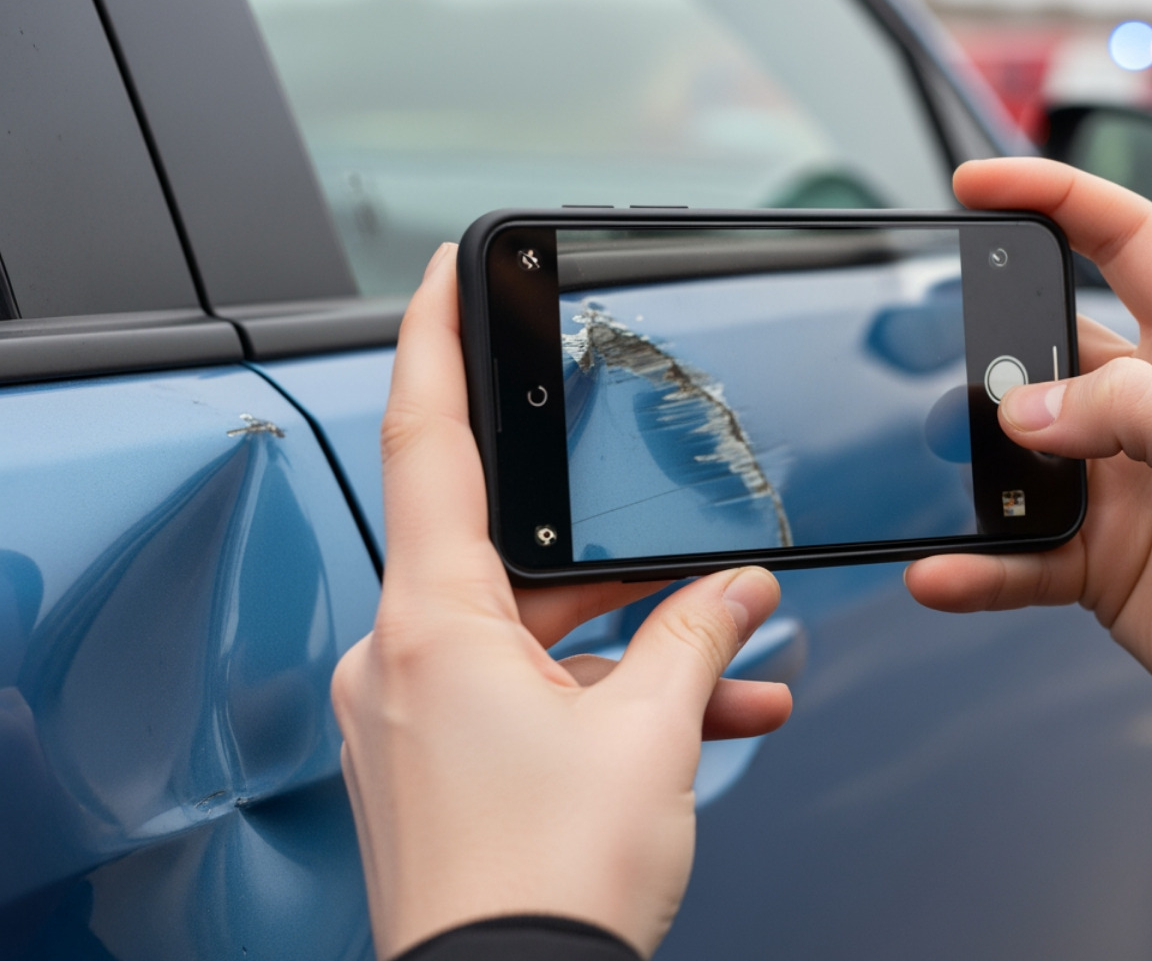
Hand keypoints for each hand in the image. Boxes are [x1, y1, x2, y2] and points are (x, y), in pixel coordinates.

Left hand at [331, 244, 791, 959]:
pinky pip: (529, 700)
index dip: (431, 339)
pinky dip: (607, 699)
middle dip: (608, 549)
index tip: (440, 274)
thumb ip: (699, 639)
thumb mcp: (650, 736)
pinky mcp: (442, 767)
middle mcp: (403, 662)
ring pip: (534, 635)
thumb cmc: (545, 886)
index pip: (421, 440)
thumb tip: (739, 595)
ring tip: (732, 658)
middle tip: (674, 529)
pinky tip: (704, 717)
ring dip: (632, 642)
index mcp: (431, 625)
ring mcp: (415, 719)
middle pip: (509, 552)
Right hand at [906, 159, 1151, 773]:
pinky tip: (943, 573)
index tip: (978, 181)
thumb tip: (1024, 408)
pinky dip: (977, 564)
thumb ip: (1135, 416)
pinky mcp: (1097, 559)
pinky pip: (1016, 553)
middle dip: (997, 351)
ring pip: (1020, 452)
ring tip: (954, 480)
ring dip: (979, 465)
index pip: (1127, 242)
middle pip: (1052, 348)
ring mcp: (1122, 486)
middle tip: (961, 372)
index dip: (1056, 198)